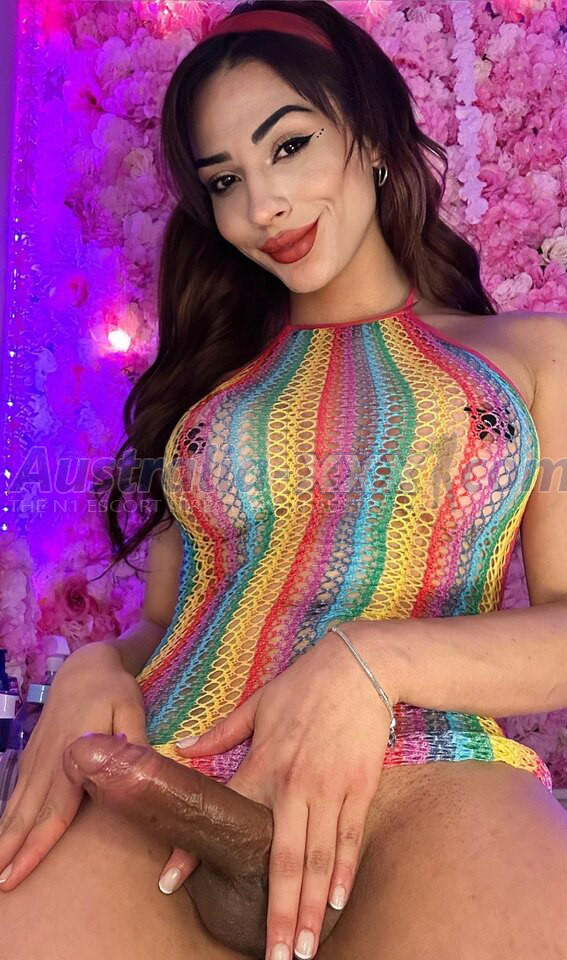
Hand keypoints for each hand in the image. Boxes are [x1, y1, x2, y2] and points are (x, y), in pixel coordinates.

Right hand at [0, 643, 149, 891]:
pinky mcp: (32, 755)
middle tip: (0, 884)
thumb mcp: (132, 711)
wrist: (86, 665)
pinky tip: (3, 835)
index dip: (37, 845)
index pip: (54, 811)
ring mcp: (36, 758)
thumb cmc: (115, 690)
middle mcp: (48, 761)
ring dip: (4, 837)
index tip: (17, 873)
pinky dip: (6, 817)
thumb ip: (132, 745)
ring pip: (17, 805)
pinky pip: (16, 792)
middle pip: (27, 815)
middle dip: (10, 851)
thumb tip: (134, 776)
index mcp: (71, 755)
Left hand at [164, 623, 398, 959]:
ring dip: (312, 907)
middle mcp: (294, 784)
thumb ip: (222, 732)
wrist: (359, 665)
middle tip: (274, 956)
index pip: (225, 814)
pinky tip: (337, 903)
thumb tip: (183, 746)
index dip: (195, 848)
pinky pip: (351, 837)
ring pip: (319, 858)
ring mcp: (330, 788)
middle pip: (283, 859)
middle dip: (278, 912)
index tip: (171, 882)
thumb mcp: (257, 703)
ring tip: (304, 948)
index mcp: (263, 763)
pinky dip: (344, 872)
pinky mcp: (359, 786)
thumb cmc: (304, 684)